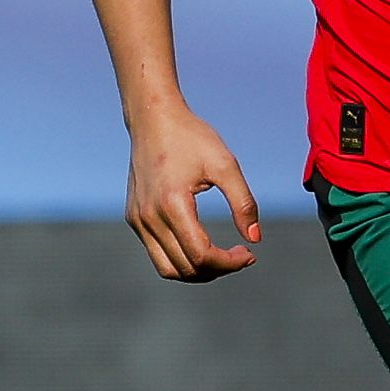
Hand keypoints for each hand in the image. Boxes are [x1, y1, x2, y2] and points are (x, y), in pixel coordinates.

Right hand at [123, 100, 260, 280]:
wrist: (153, 118)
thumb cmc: (191, 137)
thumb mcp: (225, 164)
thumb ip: (243, 203)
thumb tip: (255, 239)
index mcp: (172, 205)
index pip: (201, 256)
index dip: (229, 263)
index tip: (249, 253)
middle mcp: (149, 217)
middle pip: (186, 268)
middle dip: (218, 269)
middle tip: (241, 255)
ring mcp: (138, 219)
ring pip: (168, 268)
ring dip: (198, 271)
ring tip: (221, 257)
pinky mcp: (134, 217)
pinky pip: (157, 253)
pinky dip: (180, 259)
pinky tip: (201, 245)